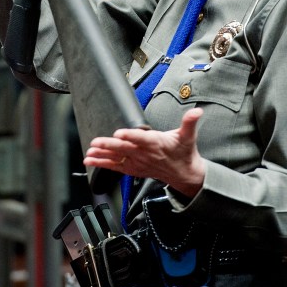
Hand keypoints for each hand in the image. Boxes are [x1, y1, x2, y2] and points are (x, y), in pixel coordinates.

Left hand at [84, 107, 206, 198]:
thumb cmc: (183, 152)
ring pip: (117, 159)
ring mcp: (138, 163)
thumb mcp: (189, 136)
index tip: (119, 133)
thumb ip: (190, 122)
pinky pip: (115, 167)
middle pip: (125, 149)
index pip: (142, 139)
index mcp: (156, 143)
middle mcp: (145, 154)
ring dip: (102, 156)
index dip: (130, 136)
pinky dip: (102, 164)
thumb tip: (197, 111)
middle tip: (95, 142)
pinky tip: (90, 161)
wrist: (184, 174)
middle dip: (109, 146)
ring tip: (89, 154)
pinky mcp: (133, 169)